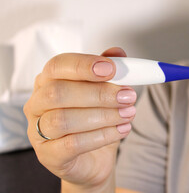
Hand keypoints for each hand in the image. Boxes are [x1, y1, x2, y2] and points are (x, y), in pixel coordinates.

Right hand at [23, 47, 136, 191]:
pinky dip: (102, 136)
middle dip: (99, 93)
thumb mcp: (104, 93)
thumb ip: (108, 72)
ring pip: (63, 119)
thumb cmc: (95, 121)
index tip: (112, 69)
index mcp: (48, 81)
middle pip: (58, 92)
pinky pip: (72, 144)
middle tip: (127, 96)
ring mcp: (38, 132)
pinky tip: (122, 130)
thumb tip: (118, 53)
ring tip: (128, 114)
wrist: (94, 159)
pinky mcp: (49, 155)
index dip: (84, 65)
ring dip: (103, 115)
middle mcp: (38, 104)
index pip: (57, 65)